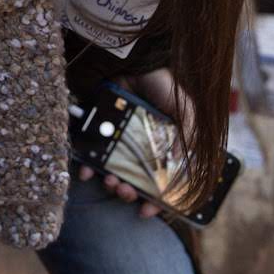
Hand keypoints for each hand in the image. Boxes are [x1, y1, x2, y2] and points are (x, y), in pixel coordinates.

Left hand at [78, 67, 190, 220]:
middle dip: (128, 193)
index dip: (154, 201)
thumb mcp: (186, 110)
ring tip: (110, 182)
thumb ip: (187, 135)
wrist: (134, 60)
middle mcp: (138, 146)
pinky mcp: (97, 130)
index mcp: (162, 147)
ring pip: (110, 171)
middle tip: (124, 192)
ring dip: (110, 183)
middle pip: (132, 180)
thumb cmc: (163, 85)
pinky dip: (87, 166)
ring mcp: (116, 139)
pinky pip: (89, 153)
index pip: (159, 182)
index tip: (146, 212)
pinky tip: (86, 172)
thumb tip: (177, 165)